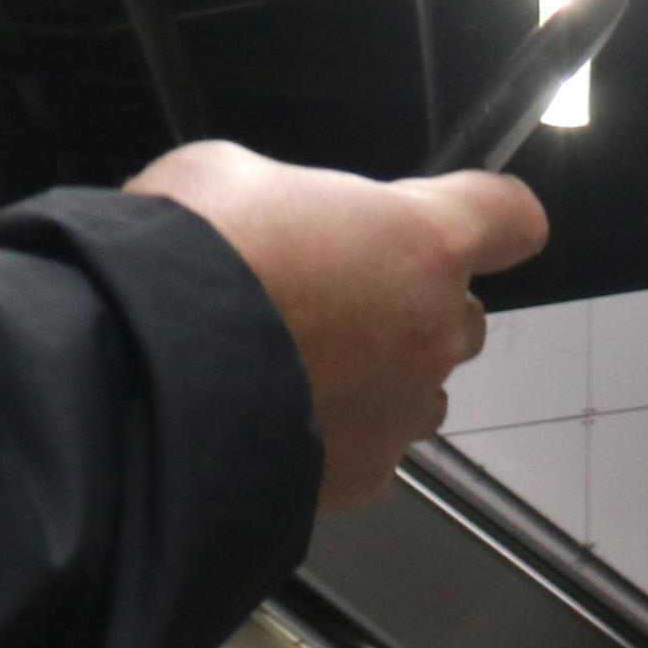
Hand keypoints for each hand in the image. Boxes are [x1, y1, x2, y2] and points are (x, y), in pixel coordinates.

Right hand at [124, 144, 548, 510]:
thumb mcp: (231, 177)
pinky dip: (333, 427)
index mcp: (421, 243)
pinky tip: (272, 409)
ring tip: (296, 360)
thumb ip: (296, 199)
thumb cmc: (185, 261)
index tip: (485, 221)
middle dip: (411, 302)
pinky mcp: (367, 471)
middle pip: (461, 314)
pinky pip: (368, 442)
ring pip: (418, 386)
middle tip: (333, 295)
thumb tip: (290, 221)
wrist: (137, 374)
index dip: (495, 215)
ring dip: (377, 371)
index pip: (509, 218)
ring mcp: (406, 408)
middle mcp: (435, 331)